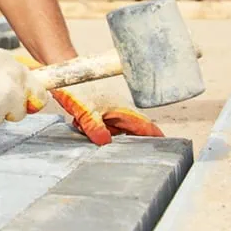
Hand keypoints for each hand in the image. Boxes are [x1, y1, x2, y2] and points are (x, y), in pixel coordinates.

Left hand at [12, 53, 164, 144]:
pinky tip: (80, 125)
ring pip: (114, 132)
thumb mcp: (84, 110)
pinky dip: (93, 130)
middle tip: (121, 155)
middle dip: (127, 145)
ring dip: (105, 136)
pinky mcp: (99, 113)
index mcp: (124, 111)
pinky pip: (101, 128)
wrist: (62, 75)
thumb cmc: (76, 88)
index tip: (168, 153)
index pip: (148, 128)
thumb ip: (94, 126)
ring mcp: (110, 113)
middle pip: (132, 135)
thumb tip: (105, 142)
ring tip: (88, 129)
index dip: (158, 140)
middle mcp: (121, 113)